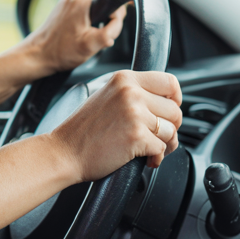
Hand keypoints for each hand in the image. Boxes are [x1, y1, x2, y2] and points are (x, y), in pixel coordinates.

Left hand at [22, 0, 126, 75]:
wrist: (37, 56)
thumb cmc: (60, 51)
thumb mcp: (92, 44)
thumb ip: (112, 30)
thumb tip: (118, 21)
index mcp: (81, 0)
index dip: (117, 12)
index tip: (111, 27)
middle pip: (103, 1)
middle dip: (107, 18)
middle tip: (100, 35)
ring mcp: (66, 1)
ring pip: (94, 6)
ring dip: (97, 21)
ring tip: (90, 36)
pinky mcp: (63, 9)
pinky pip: (83, 10)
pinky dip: (87, 22)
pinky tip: (82, 35)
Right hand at [47, 70, 182, 180]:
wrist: (64, 152)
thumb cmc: (82, 131)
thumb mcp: (106, 97)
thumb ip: (132, 93)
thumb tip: (165, 102)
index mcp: (124, 79)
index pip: (169, 82)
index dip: (175, 99)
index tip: (169, 111)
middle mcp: (131, 92)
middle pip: (175, 110)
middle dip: (170, 127)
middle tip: (156, 136)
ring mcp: (134, 114)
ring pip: (171, 130)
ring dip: (164, 144)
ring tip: (148, 148)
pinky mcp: (137, 136)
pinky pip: (162, 148)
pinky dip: (155, 158)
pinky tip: (143, 159)